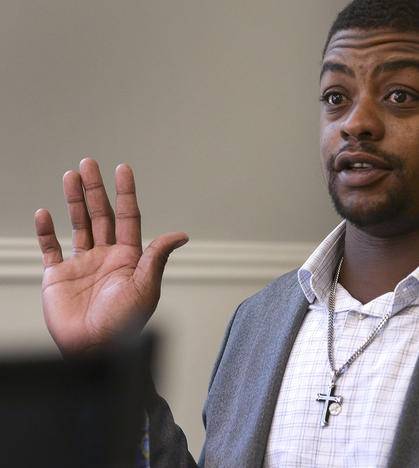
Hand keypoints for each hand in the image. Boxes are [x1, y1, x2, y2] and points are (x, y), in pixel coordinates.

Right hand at [35, 158, 187, 354]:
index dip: (125, 193)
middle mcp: (106, 257)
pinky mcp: (58, 277)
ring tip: (71, 176)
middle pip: (101, 215)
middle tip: (90, 163)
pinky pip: (50, 248)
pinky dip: (46, 231)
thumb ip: (157, 257)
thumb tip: (181, 234)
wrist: (95, 350)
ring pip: (78, 224)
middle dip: (95, 189)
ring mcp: (82, 265)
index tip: (122, 169)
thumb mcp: (145, 287)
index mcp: (129, 258)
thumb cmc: (124, 324)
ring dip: (74, 201)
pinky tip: (44, 213)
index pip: (127, 217)